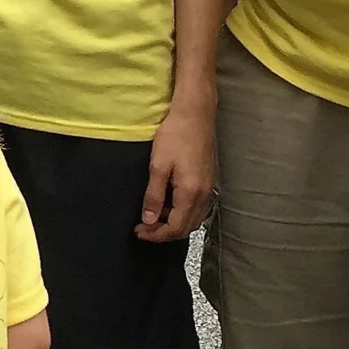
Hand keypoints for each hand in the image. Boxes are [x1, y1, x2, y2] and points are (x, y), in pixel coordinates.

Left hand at [136, 96, 214, 241]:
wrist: (195, 113)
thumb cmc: (175, 135)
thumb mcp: (158, 165)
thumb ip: (154, 195)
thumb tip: (150, 219)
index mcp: (191, 192)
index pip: (176, 227)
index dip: (156, 234)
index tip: (139, 231)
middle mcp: (204, 193)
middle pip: (187, 227)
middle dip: (165, 232)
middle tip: (144, 228)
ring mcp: (209, 186)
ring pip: (194, 218)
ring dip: (175, 223)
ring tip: (154, 216)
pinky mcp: (209, 179)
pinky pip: (198, 206)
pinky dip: (184, 212)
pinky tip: (169, 203)